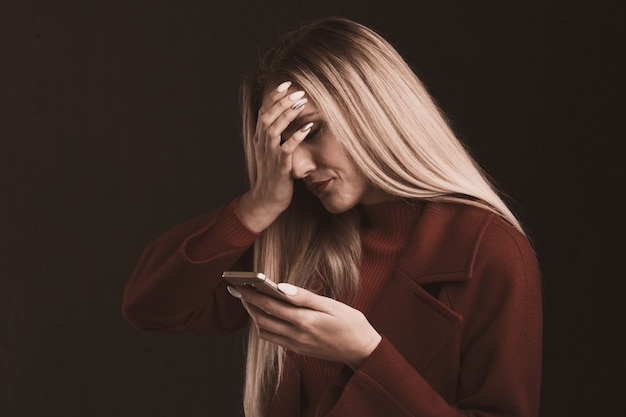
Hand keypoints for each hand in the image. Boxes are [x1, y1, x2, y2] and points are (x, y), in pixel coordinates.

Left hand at [235, 283, 381, 369]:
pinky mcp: (298, 350)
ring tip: (251, 301)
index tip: (241, 285)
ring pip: (265, 332)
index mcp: (305, 321)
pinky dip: (265, 326)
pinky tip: (266, 315)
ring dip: (255, 316)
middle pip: (262, 320)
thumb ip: (305, 297)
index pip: (270, 306)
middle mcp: (297, 336)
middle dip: (249, 305)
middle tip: (240, 290)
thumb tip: (281, 287)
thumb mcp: (332, 304)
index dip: (253, 295)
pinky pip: (274, 339)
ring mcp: (296, 345)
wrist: (362, 350)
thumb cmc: (351, 323)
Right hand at [237, 82, 313, 231]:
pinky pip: (287, 149)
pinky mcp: (280, 168)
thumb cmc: (274, 175)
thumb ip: (278, 137)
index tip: (286, 83)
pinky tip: (308, 128)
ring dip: (288, 114)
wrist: (267, 201)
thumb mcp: (273, 152)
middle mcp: (263, 145)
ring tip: (301, 103)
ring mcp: (269, 156)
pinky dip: (297, 137)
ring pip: (274, 129)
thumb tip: (289, 120)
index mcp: (261, 139)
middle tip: (299, 91)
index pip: (264, 112)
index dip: (274, 97)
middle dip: (282, 102)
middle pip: (268, 116)